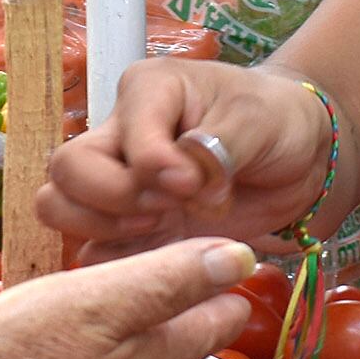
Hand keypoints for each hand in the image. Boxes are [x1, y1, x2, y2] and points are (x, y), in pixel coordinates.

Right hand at [0, 239, 256, 358]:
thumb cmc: (16, 354)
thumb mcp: (99, 302)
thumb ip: (169, 281)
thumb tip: (241, 258)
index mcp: (155, 355)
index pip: (221, 314)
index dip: (228, 271)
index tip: (228, 232)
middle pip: (185, 331)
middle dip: (197, 288)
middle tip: (191, 237)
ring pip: (142, 343)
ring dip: (152, 305)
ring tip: (142, 260)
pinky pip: (101, 353)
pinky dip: (109, 324)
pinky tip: (85, 308)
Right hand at [36, 60, 336, 260]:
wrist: (299, 159)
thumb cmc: (275, 121)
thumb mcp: (256, 120)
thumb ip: (216, 147)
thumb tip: (179, 182)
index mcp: (147, 93)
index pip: (120, 134)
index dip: (152, 167)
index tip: (194, 184)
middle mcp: (119, 135)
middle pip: (66, 169)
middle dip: (113, 199)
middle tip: (166, 210)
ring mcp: (119, 184)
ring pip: (60, 207)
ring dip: (103, 230)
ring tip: (160, 230)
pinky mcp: (130, 229)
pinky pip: (92, 251)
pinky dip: (114, 265)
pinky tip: (157, 263)